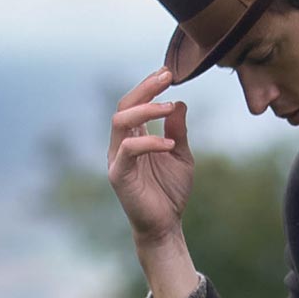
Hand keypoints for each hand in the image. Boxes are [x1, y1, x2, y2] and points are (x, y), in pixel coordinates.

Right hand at [107, 66, 192, 245]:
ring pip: (120, 121)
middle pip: (124, 105)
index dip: (148, 86)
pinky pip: (128, 150)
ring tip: (169, 106)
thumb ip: (177, 130)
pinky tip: (170, 144)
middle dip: (145, 88)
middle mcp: (121, 144)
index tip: (168, 72)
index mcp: (134, 137)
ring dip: (145, 109)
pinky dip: (149, 142)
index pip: (134, 104)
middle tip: (167, 77)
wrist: (166, 225)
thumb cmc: (171, 191)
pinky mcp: (118, 175)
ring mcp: (117, 158)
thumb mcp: (181, 155)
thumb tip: (180, 103)